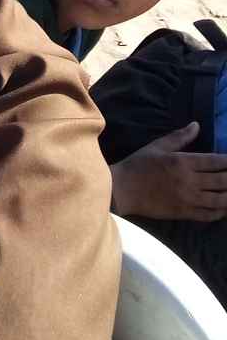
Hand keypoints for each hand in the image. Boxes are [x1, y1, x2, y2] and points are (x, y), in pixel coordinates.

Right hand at [110, 122, 226, 220]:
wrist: (123, 189)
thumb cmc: (139, 165)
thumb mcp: (157, 146)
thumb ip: (180, 137)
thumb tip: (196, 125)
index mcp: (183, 162)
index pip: (215, 161)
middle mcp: (189, 181)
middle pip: (222, 181)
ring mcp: (189, 199)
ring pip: (220, 200)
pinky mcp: (185, 213)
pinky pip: (209, 214)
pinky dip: (221, 212)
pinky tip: (224, 207)